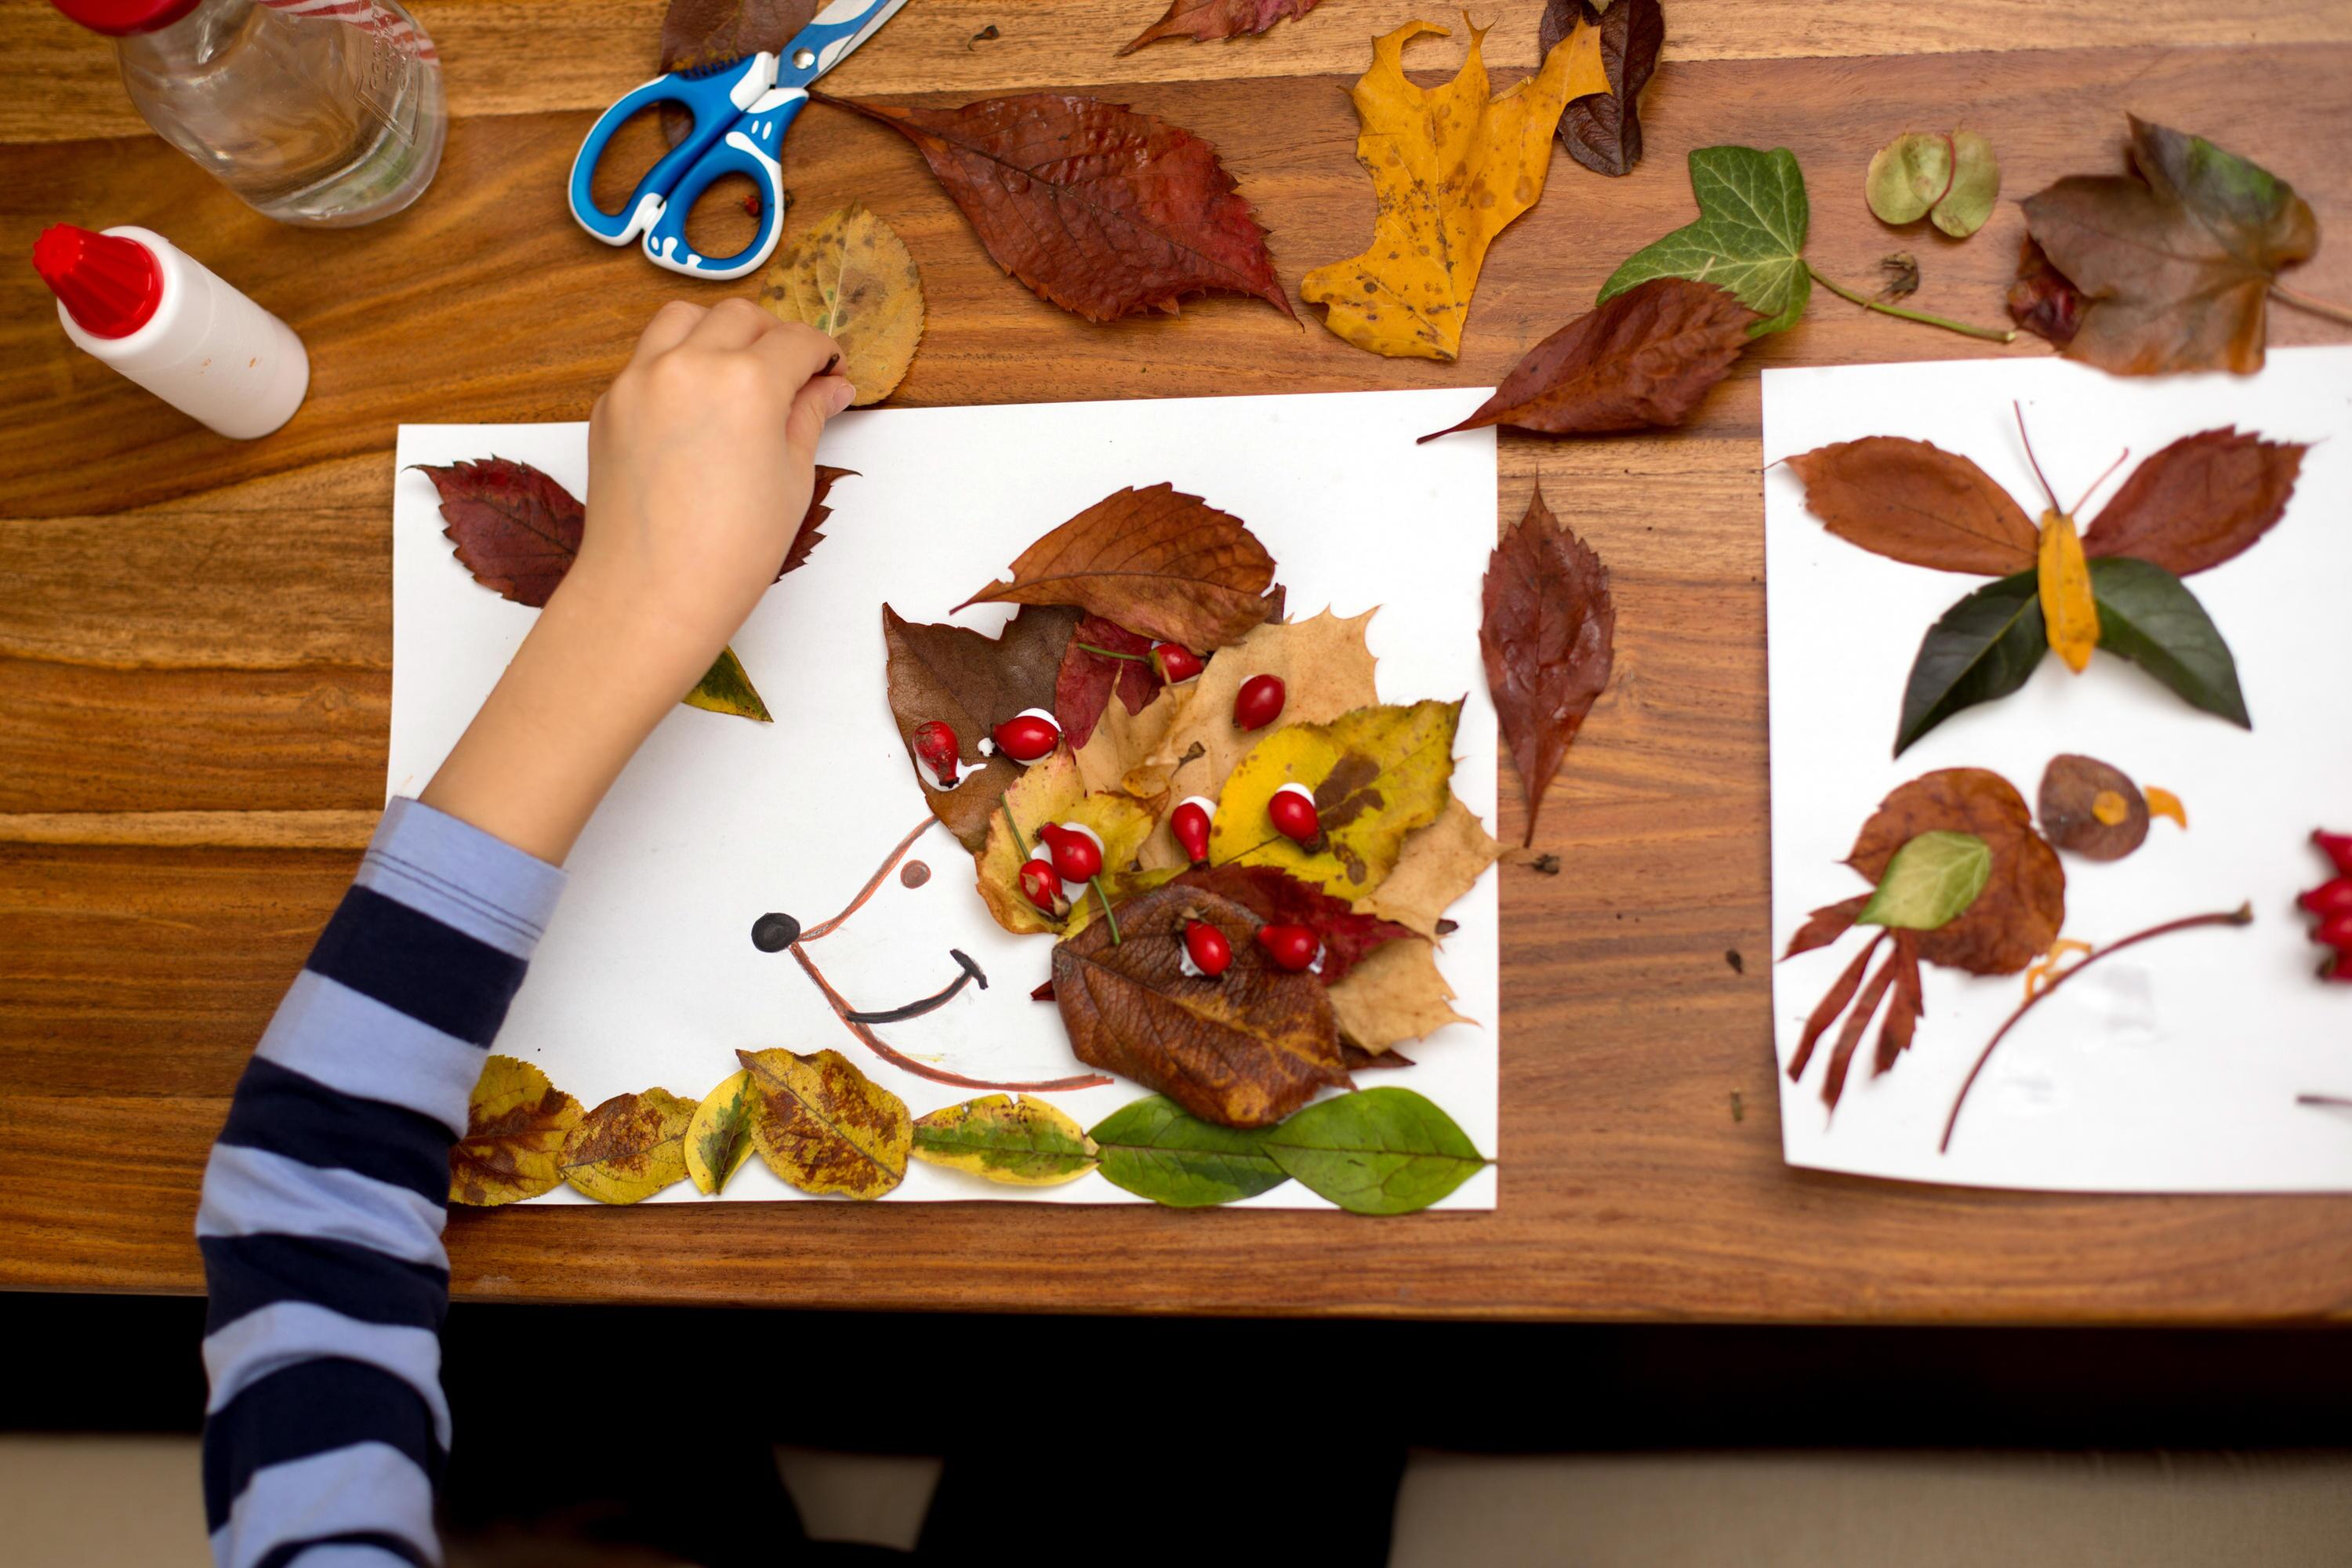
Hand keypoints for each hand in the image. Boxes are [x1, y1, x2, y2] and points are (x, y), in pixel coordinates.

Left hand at [566, 298, 854, 695]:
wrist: (651, 593)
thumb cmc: (731, 551)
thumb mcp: (792, 481)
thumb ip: (809, 417)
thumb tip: (830, 387)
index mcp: (747, 382)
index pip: (797, 341)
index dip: (823, 355)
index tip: (831, 372)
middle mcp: (689, 365)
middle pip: (742, 317)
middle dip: (774, 335)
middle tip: (792, 372)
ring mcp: (641, 379)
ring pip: (684, 319)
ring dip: (718, 331)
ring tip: (737, 370)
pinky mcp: (610, 403)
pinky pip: (648, 357)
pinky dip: (676, 362)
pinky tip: (695, 405)